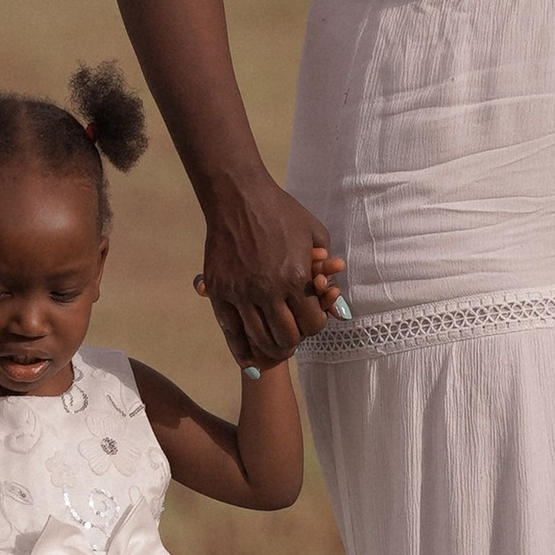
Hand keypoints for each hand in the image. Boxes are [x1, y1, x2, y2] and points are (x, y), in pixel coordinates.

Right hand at [194, 177, 345, 364]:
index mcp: (296, 277)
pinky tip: (248, 357)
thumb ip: (326, 266)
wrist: (238, 196)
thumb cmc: (280, 211)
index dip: (315, 326)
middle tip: (292, 339)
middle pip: (287, 337)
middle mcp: (269, 289)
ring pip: (259, 337)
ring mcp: (242, 291)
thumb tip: (335, 296)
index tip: (310, 321)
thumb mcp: (314, 232)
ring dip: (269, 347)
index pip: (313, 323)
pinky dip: (241, 349)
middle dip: (293, 341)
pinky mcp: (219, 290)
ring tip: (273, 346)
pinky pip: (230, 330)